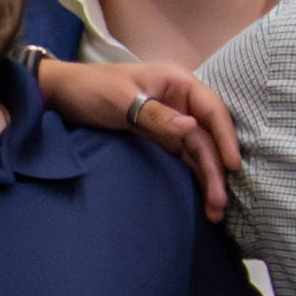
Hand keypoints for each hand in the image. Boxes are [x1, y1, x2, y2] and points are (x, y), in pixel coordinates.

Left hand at [34, 54, 240, 216]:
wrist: (63, 94)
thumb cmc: (93, 88)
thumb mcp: (122, 99)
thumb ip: (155, 115)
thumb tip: (190, 128)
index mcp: (178, 83)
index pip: (211, 110)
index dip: (225, 138)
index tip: (233, 166)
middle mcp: (181, 102)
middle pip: (207, 137)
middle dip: (215, 170)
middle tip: (220, 204)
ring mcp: (172, 121)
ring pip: (198, 152)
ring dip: (207, 179)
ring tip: (215, 212)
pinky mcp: (161, 139)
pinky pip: (184, 158)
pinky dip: (193, 177)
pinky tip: (202, 198)